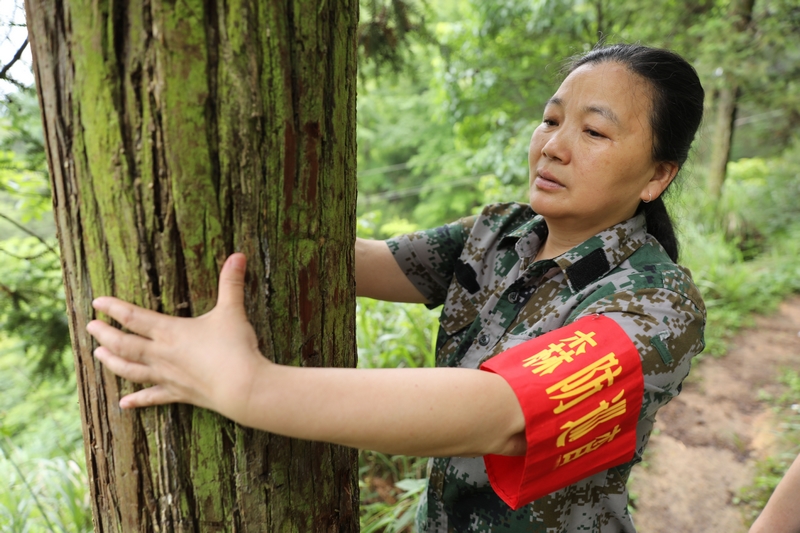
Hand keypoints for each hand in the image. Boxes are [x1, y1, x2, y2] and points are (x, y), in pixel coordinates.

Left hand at [86, 253, 266, 419]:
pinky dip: (137, 400)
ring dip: (112, 362)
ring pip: (130, 370)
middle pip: (124, 344)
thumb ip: (232, 283)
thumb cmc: (235, 347)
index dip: (113, 308)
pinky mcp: (178, 394)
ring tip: (98, 355)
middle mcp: (162, 354)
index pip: (133, 317)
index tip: (97, 302)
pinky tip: (124, 404)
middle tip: (90, 326)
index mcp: (170, 331)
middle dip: (104, 334)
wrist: (241, 386)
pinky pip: (152, 397)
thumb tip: (239, 255)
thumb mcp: (232, 311)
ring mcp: (167, 376)